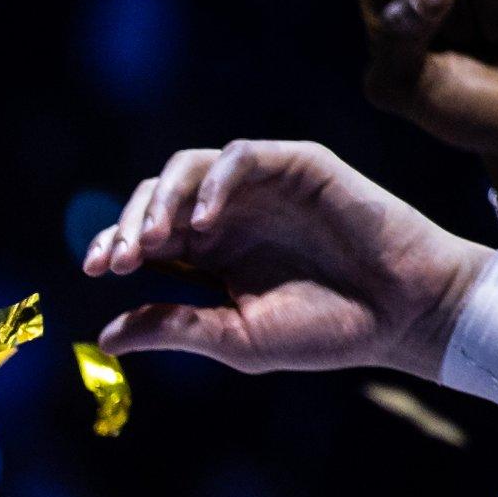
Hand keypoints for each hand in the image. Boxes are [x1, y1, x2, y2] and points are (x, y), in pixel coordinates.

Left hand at [86, 140, 491, 380]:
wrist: (403, 315)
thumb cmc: (327, 330)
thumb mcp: (235, 338)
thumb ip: (174, 328)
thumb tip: (104, 338)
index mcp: (210, 253)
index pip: (144, 236)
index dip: (112, 244)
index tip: (94, 270)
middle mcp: (230, 214)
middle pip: (155, 197)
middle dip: (128, 223)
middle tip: (119, 259)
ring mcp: (262, 188)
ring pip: (188, 168)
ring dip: (161, 200)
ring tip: (152, 241)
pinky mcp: (298, 166)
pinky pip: (242, 158)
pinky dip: (214, 183)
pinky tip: (201, 225)